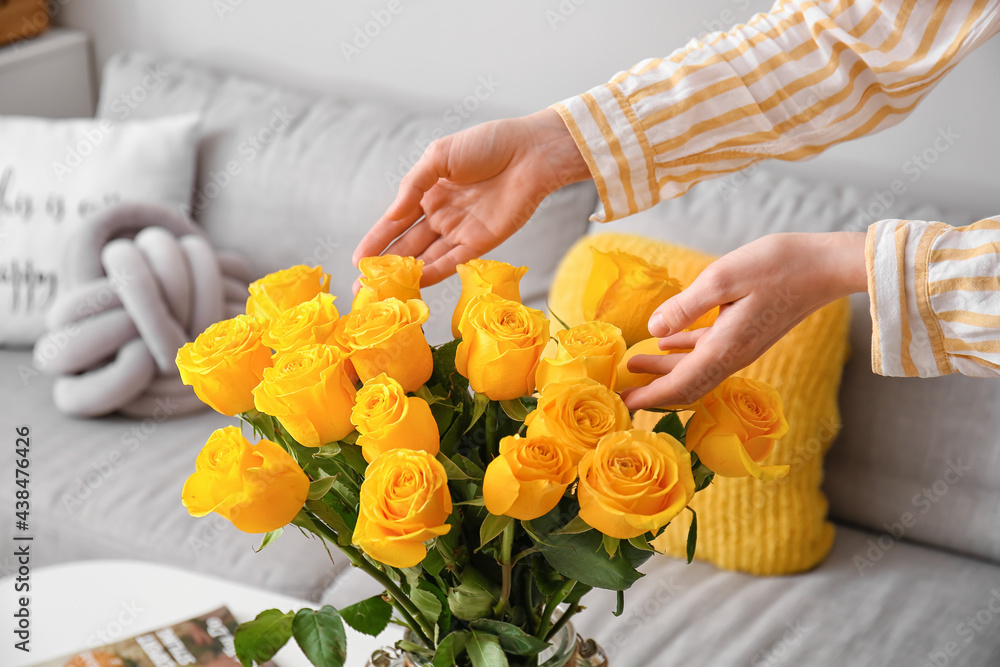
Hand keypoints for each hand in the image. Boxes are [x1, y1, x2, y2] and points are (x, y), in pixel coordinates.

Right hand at [353, 108, 589, 287]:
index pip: (395, 223)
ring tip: (382, 292)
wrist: (530, 151)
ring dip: (405, 276)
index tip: (357, 260)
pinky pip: (454, 261)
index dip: (376, 241)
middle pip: (407, 247)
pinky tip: (415, 283)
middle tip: (361, 288)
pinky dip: (434, 272)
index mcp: (428, 193)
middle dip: (384, 267)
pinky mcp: (482, 242)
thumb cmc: (487, 144)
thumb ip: (413, 186)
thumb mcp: (440, 156)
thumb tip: (391, 215)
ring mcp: (460, 231)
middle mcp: (441, 215)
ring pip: (427, 258)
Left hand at [620, 232, 867, 409]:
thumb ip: (685, 307)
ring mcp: (741, 345)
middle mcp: (733, 354)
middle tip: (619, 392)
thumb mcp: (722, 278)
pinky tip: (666, 344)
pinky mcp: (746, 333)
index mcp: (725, 347)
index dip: (650, 396)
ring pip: (696, 368)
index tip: (623, 404)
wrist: (826, 265)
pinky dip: (683, 353)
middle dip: (652, 389)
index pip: (681, 384)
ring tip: (634, 364)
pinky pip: (708, 352)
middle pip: (686, 384)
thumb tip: (653, 331)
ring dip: (664, 369)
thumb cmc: (777, 265)